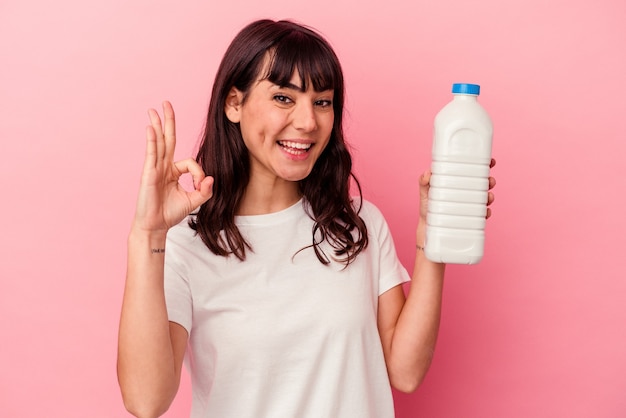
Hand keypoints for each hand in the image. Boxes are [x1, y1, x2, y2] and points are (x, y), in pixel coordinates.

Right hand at [132, 101, 213, 233]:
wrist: (155, 226)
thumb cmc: (170, 213)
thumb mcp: (193, 201)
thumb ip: (204, 190)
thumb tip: (211, 178)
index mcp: (173, 172)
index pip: (189, 162)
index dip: (198, 172)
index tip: (200, 185)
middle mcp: (163, 166)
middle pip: (167, 139)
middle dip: (168, 121)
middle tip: (166, 103)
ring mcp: (154, 168)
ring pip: (158, 142)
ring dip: (157, 125)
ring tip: (154, 110)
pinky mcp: (148, 173)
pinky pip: (151, 153)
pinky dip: (151, 140)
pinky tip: (151, 128)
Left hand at [418, 158, 496, 221]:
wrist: (428, 226)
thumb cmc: (427, 206)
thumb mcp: (424, 192)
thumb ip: (423, 182)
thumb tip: (427, 173)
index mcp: (457, 182)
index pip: (472, 171)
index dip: (483, 165)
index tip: (490, 162)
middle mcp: (466, 192)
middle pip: (482, 183)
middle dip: (489, 180)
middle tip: (489, 180)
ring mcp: (469, 204)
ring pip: (485, 198)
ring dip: (490, 196)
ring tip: (488, 196)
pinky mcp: (471, 217)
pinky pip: (482, 214)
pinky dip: (486, 213)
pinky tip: (485, 212)